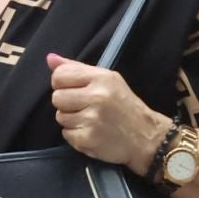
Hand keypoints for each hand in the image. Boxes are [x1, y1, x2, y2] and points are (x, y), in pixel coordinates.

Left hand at [46, 52, 173, 167]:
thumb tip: (50, 59)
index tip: (75, 90)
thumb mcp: (107, 80)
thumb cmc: (124, 106)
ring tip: (92, 120)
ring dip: (72, 120)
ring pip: (60, 117)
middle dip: (67, 103)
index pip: (59, 75)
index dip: (62, 84)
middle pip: (57, 97)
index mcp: (101, 79)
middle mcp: (97, 97)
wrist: (148, 138)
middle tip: (86, 107)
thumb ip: (76, 68)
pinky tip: (92, 133)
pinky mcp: (88, 139)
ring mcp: (92, 120)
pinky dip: (76, 135)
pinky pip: (66, 134)